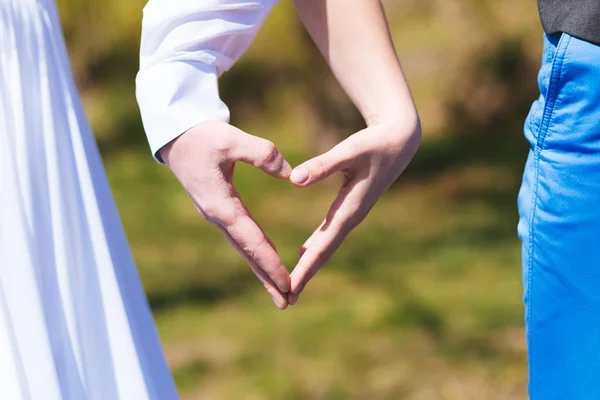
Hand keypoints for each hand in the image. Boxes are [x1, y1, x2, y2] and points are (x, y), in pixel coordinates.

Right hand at [160, 120, 291, 309]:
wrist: (178, 137)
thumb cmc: (203, 137)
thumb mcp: (231, 139)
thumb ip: (262, 154)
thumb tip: (288, 173)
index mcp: (221, 206)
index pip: (252, 240)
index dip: (270, 263)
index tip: (286, 283)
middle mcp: (219, 217)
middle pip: (248, 254)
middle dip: (267, 278)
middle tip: (287, 303)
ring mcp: (218, 215)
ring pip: (244, 248)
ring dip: (261, 270)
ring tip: (280, 291)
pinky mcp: (220, 209)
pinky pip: (241, 237)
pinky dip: (255, 252)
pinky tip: (266, 261)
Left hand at [288, 117, 420, 304]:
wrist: (399, 142)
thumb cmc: (374, 144)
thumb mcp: (350, 151)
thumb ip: (323, 165)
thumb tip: (294, 180)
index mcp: (349, 209)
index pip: (323, 246)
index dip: (306, 268)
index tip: (291, 289)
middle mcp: (351, 217)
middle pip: (324, 253)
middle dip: (306, 275)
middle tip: (286, 300)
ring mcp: (351, 215)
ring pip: (327, 245)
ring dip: (310, 265)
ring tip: (293, 285)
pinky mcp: (350, 208)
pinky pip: (329, 234)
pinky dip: (316, 248)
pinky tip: (305, 254)